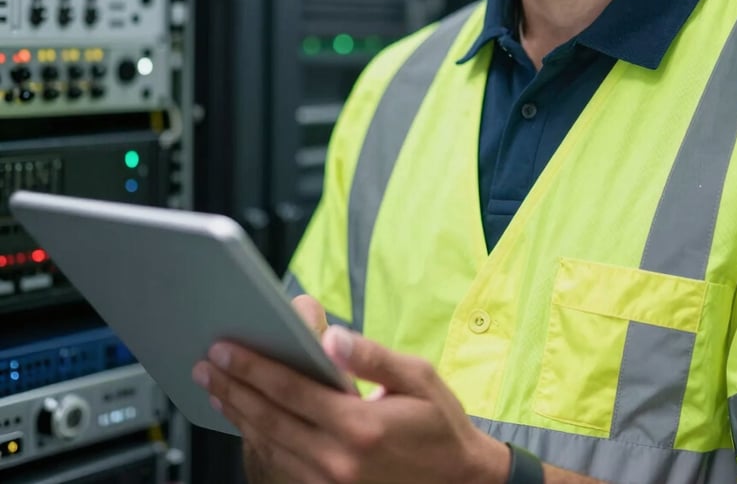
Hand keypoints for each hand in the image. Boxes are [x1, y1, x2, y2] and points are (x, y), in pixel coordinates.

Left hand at [192, 323, 509, 483]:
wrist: (459, 482)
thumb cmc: (439, 425)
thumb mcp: (417, 378)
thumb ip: (372, 356)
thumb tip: (331, 338)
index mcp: (359, 426)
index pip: (291, 391)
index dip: (254, 368)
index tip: (225, 349)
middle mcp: (338, 461)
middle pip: (270, 419)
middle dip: (234, 387)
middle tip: (206, 363)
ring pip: (269, 446)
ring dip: (238, 414)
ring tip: (216, 387)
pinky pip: (281, 466)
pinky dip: (256, 441)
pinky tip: (245, 420)